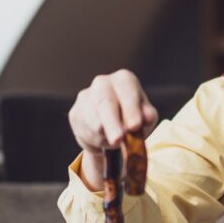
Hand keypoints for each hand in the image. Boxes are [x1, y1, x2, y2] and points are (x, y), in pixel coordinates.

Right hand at [67, 70, 157, 189]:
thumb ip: (148, 116)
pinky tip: (103, 139)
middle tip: (118, 139)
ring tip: (116, 143)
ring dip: (105, 136)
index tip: (134, 126)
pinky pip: (84, 130)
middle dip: (112, 123)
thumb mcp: (146, 117)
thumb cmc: (133, 118)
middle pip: (105, 103)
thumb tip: (149, 117)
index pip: (127, 92)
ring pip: (93, 120)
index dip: (130, 109)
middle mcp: (102, 83)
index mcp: (124, 80)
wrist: (111, 126)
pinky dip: (95, 141)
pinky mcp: (74, 113)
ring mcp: (85, 97)